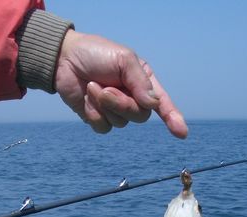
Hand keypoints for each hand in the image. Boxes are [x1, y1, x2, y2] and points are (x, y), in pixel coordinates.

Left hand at [55, 30, 187, 136]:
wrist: (65, 59)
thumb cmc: (96, 54)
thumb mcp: (123, 59)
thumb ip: (140, 81)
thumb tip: (153, 105)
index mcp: (143, 82)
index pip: (162, 104)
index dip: (173, 118)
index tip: (182, 133)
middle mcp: (132, 98)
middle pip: (139, 116)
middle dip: (121, 104)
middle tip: (105, 89)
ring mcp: (115, 110)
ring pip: (120, 122)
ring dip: (104, 105)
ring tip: (92, 86)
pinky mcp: (98, 118)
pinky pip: (103, 127)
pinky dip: (93, 113)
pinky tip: (86, 98)